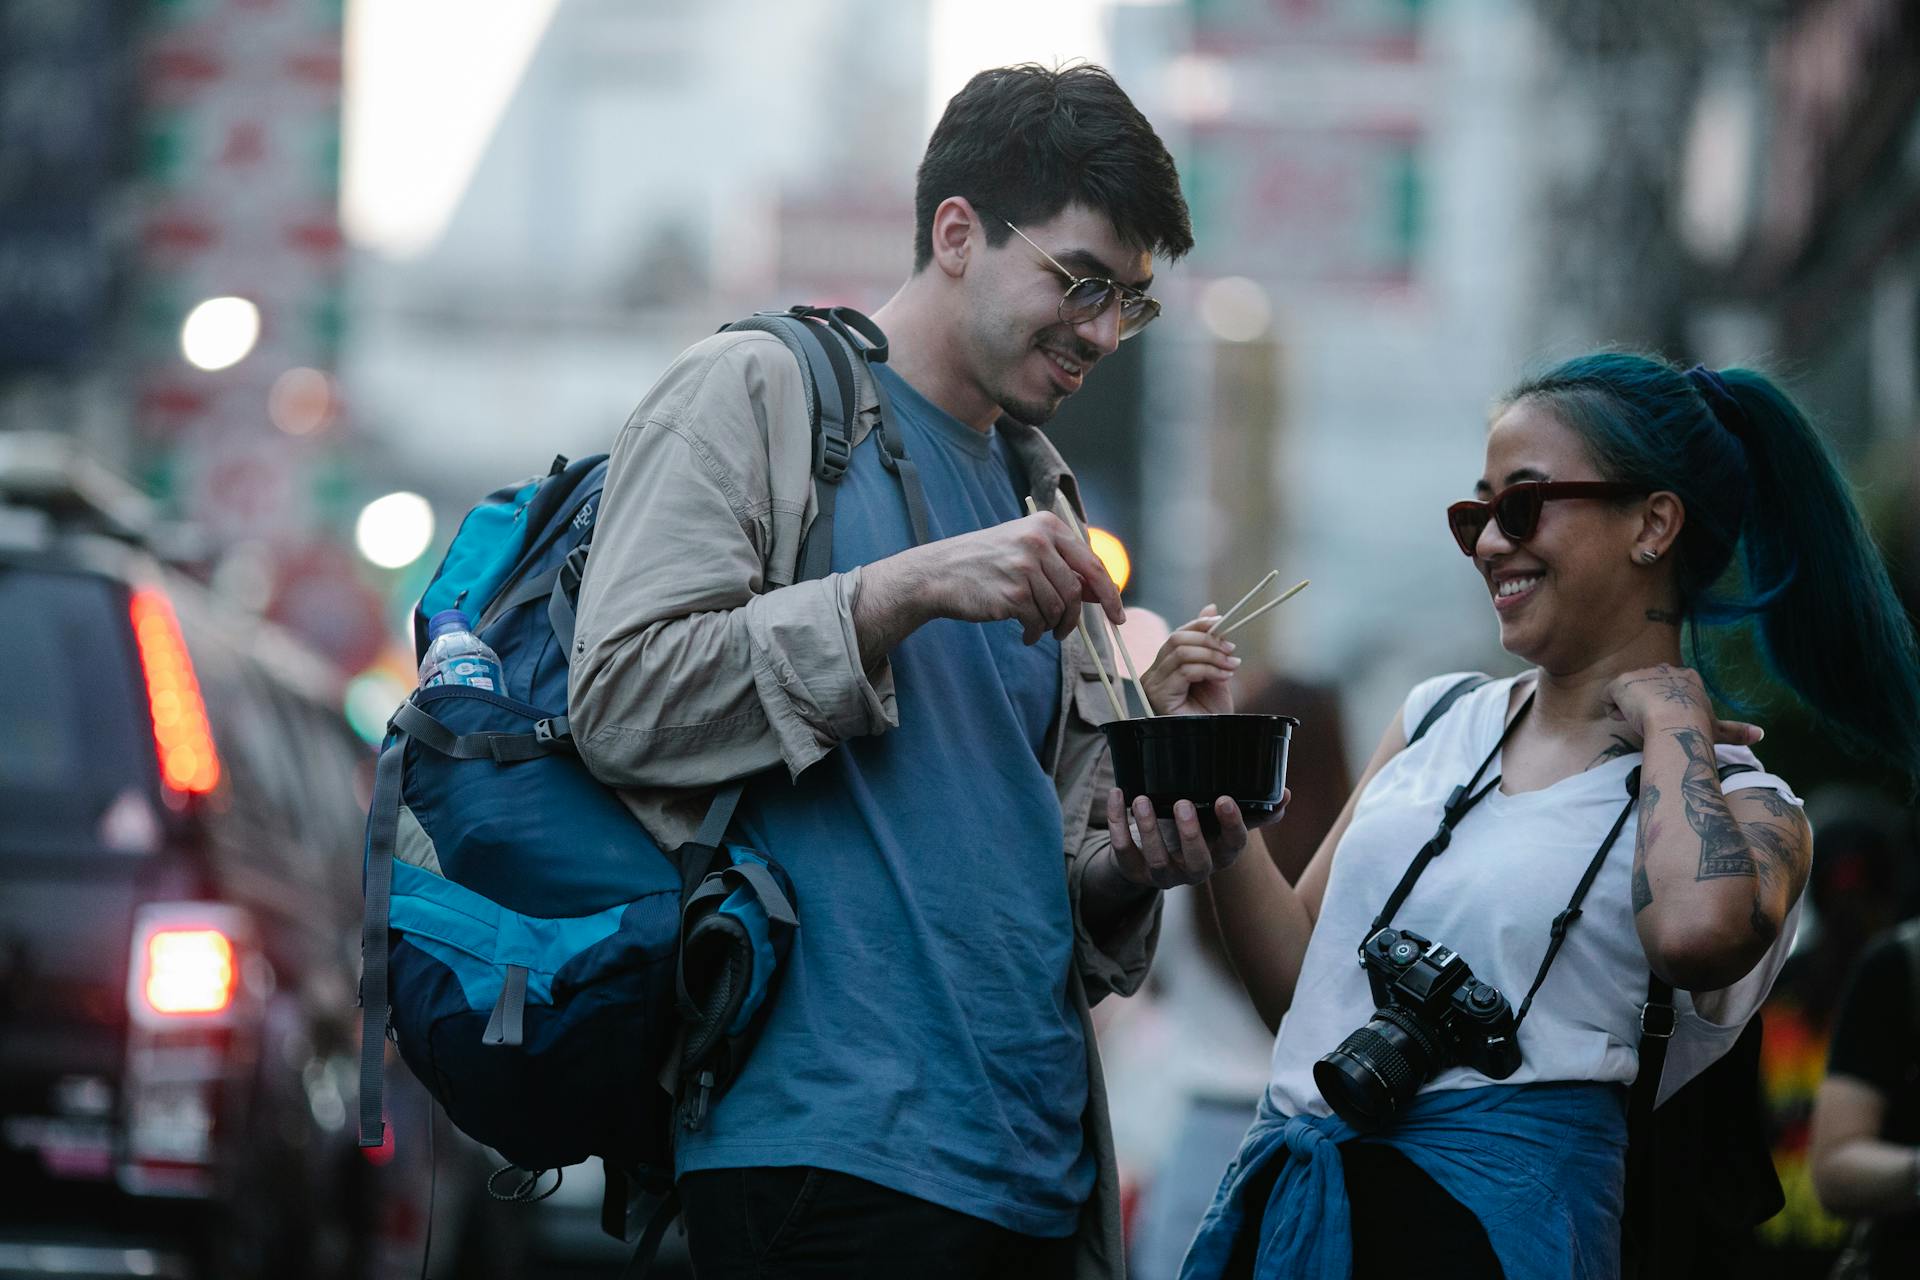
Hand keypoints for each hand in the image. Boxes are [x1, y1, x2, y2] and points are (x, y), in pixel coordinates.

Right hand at [877, 512, 1124, 645]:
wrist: (939, 573)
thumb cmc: (984, 563)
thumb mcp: (1024, 549)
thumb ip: (1061, 566)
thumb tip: (1099, 593)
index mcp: (1046, 526)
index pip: (1092, 563)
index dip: (1110, 593)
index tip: (1118, 615)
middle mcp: (1037, 542)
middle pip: (1076, 590)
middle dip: (1076, 618)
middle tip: (1066, 633)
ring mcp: (1024, 567)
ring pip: (1058, 609)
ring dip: (1052, 627)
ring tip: (1037, 629)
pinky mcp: (1012, 593)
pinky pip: (1038, 622)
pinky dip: (1036, 633)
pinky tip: (1025, 633)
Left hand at [1104, 788, 1289, 888]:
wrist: (1150, 851)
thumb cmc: (1193, 829)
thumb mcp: (1218, 820)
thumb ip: (1249, 809)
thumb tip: (1284, 794)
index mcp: (1220, 855)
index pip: (1234, 846)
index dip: (1231, 825)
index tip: (1226, 799)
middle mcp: (1194, 871)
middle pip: (1197, 862)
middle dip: (1190, 834)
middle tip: (1183, 802)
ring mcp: (1163, 875)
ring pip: (1158, 861)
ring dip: (1148, 829)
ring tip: (1141, 799)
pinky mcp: (1133, 871)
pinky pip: (1123, 852)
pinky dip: (1117, 823)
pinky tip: (1118, 795)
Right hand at [1141, 606, 1239, 714]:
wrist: (1215, 737)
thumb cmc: (1211, 710)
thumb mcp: (1215, 669)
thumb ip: (1210, 642)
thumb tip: (1210, 608)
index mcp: (1164, 665)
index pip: (1178, 635)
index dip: (1199, 624)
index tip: (1222, 622)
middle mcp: (1153, 672)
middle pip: (1177, 639)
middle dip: (1208, 641)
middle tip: (1231, 649)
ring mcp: (1153, 684)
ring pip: (1182, 653)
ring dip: (1212, 656)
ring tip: (1231, 665)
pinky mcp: (1159, 695)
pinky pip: (1185, 670)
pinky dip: (1209, 669)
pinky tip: (1224, 676)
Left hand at [1603, 664, 1761, 747]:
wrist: (1675, 723)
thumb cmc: (1698, 726)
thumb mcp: (1718, 729)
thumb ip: (1736, 731)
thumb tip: (1761, 734)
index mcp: (1687, 678)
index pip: (1669, 690)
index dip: (1666, 707)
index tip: (1668, 721)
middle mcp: (1664, 670)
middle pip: (1648, 689)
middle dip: (1647, 706)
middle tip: (1652, 724)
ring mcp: (1642, 674)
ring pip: (1628, 694)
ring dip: (1629, 709)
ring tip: (1638, 724)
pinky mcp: (1621, 682)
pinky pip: (1609, 697)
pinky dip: (1612, 709)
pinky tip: (1622, 719)